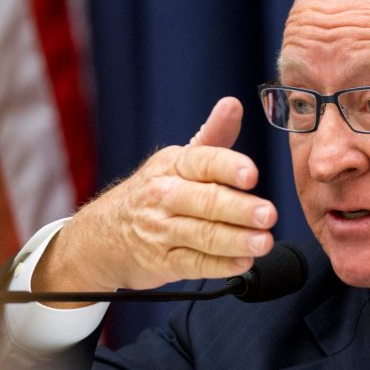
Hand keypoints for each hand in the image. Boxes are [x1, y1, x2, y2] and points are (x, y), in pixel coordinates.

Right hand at [32, 97, 276, 296]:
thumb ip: (214, 135)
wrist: (101, 236)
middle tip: (269, 214)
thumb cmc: (155, 192)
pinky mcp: (162, 262)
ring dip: (236, 240)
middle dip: (239, 209)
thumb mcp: (179, 160)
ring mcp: (161, 231)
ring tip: (264, 242)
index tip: (252, 175)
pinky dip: (220, 266)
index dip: (229, 167)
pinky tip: (243, 263)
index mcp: (173, 165)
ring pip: (203, 235)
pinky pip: (194, 264)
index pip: (203, 162)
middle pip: (206, 202)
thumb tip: (234, 103)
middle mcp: (165, 196)